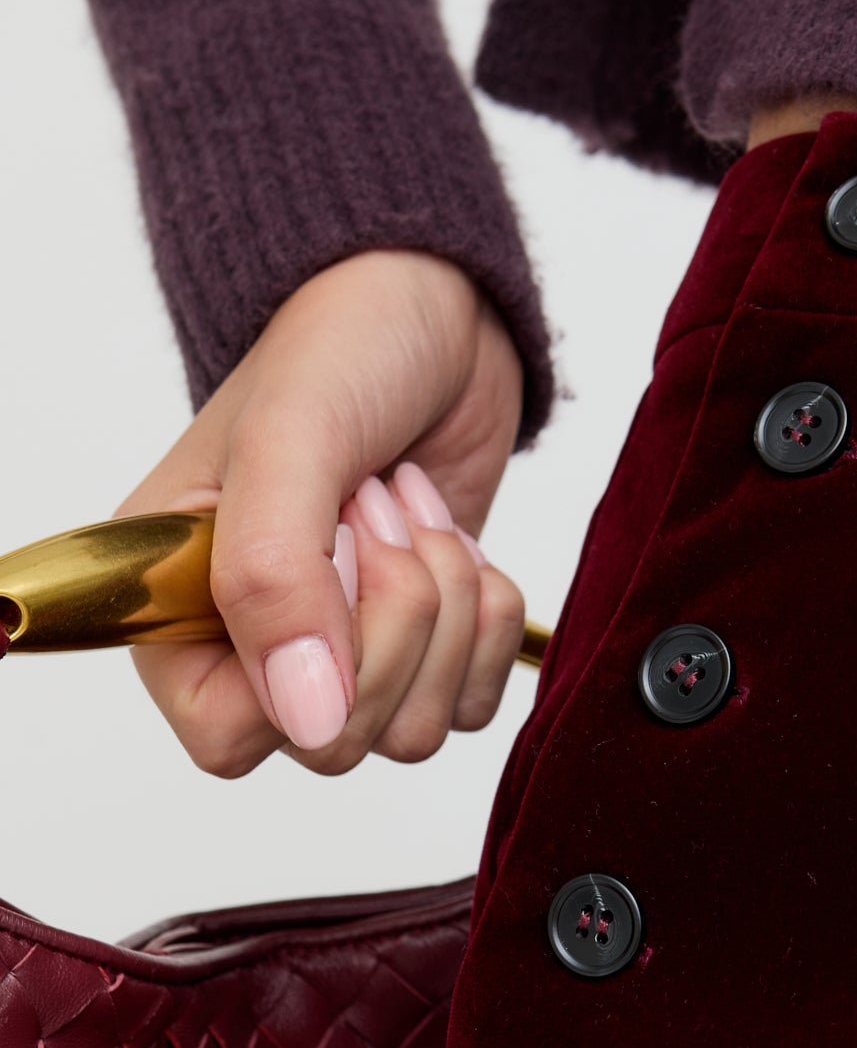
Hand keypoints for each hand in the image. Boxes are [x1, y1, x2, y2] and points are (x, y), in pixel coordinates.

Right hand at [115, 249, 526, 776]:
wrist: (433, 305)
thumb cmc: (339, 348)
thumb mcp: (287, 442)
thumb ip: (274, 579)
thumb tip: (307, 721)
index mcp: (176, 608)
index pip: (231, 738)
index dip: (308, 670)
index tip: (332, 556)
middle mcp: (254, 647)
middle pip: (338, 742)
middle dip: (392, 618)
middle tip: (377, 508)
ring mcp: (347, 650)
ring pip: (415, 731)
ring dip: (446, 610)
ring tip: (412, 511)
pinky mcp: (428, 644)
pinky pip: (476, 704)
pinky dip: (490, 620)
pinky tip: (457, 540)